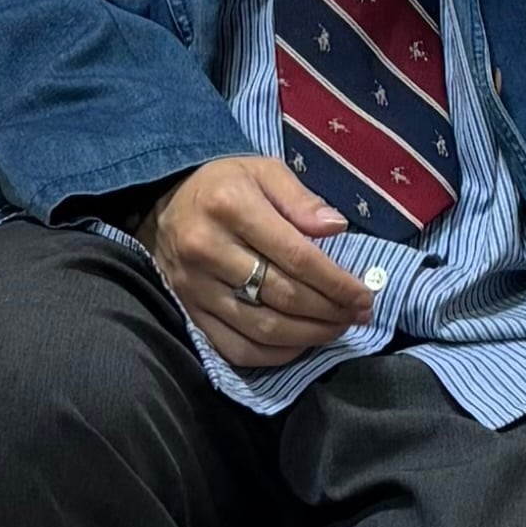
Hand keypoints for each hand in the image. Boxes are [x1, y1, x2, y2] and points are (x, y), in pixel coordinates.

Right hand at [137, 156, 376, 368]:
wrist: (161, 202)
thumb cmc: (224, 184)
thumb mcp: (263, 171)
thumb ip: (301, 199)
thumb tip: (336, 227)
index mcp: (230, 207)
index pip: (296, 256)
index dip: (337, 282)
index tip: (364, 296)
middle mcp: (208, 250)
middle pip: (283, 296)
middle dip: (330, 311)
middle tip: (357, 314)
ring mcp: (194, 287)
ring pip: (262, 329)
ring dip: (309, 336)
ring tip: (336, 329)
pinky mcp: (188, 313)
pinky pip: (235, 349)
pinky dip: (274, 355)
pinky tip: (300, 344)